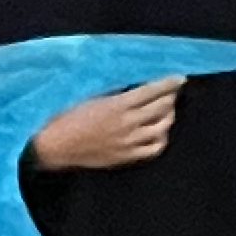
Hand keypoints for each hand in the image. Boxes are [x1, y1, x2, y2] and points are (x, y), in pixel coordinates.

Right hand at [30, 79, 180, 171]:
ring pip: (162, 128)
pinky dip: (161, 138)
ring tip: (167, 110)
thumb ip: (116, 92)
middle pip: (162, 108)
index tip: (179, 78)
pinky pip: (154, 149)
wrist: (56, 146)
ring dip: (168, 117)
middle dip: (171, 98)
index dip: (168, 84)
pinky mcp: (127, 157)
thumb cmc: (68, 117)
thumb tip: (136, 86)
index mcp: (117, 105)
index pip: (152, 91)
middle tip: (173, 92)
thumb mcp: (91, 96)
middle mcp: (128, 124)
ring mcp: (129, 142)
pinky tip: (159, 132)